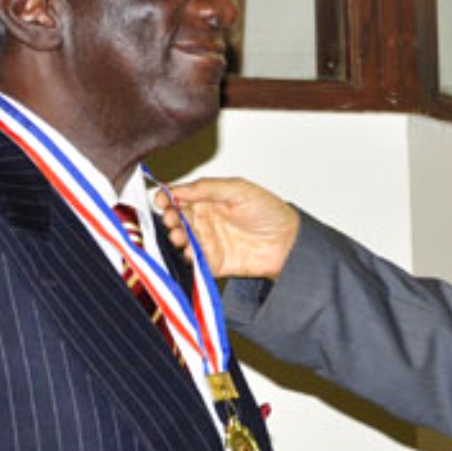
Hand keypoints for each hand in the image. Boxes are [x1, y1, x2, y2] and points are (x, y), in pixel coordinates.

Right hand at [154, 177, 298, 278]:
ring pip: (182, 240)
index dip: (167, 198)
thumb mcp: (239, 190)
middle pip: (176, 219)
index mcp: (208, 200)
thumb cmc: (270, 212)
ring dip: (177, 238)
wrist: (289, 241)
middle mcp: (205, 220)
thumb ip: (208, 187)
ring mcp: (208, 242)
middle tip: (172, 219)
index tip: (162, 200)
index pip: (179, 198)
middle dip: (170, 219)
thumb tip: (178, 187)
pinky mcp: (214, 262)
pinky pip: (195, 262)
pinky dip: (190, 258)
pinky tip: (192, 253)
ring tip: (180, 236)